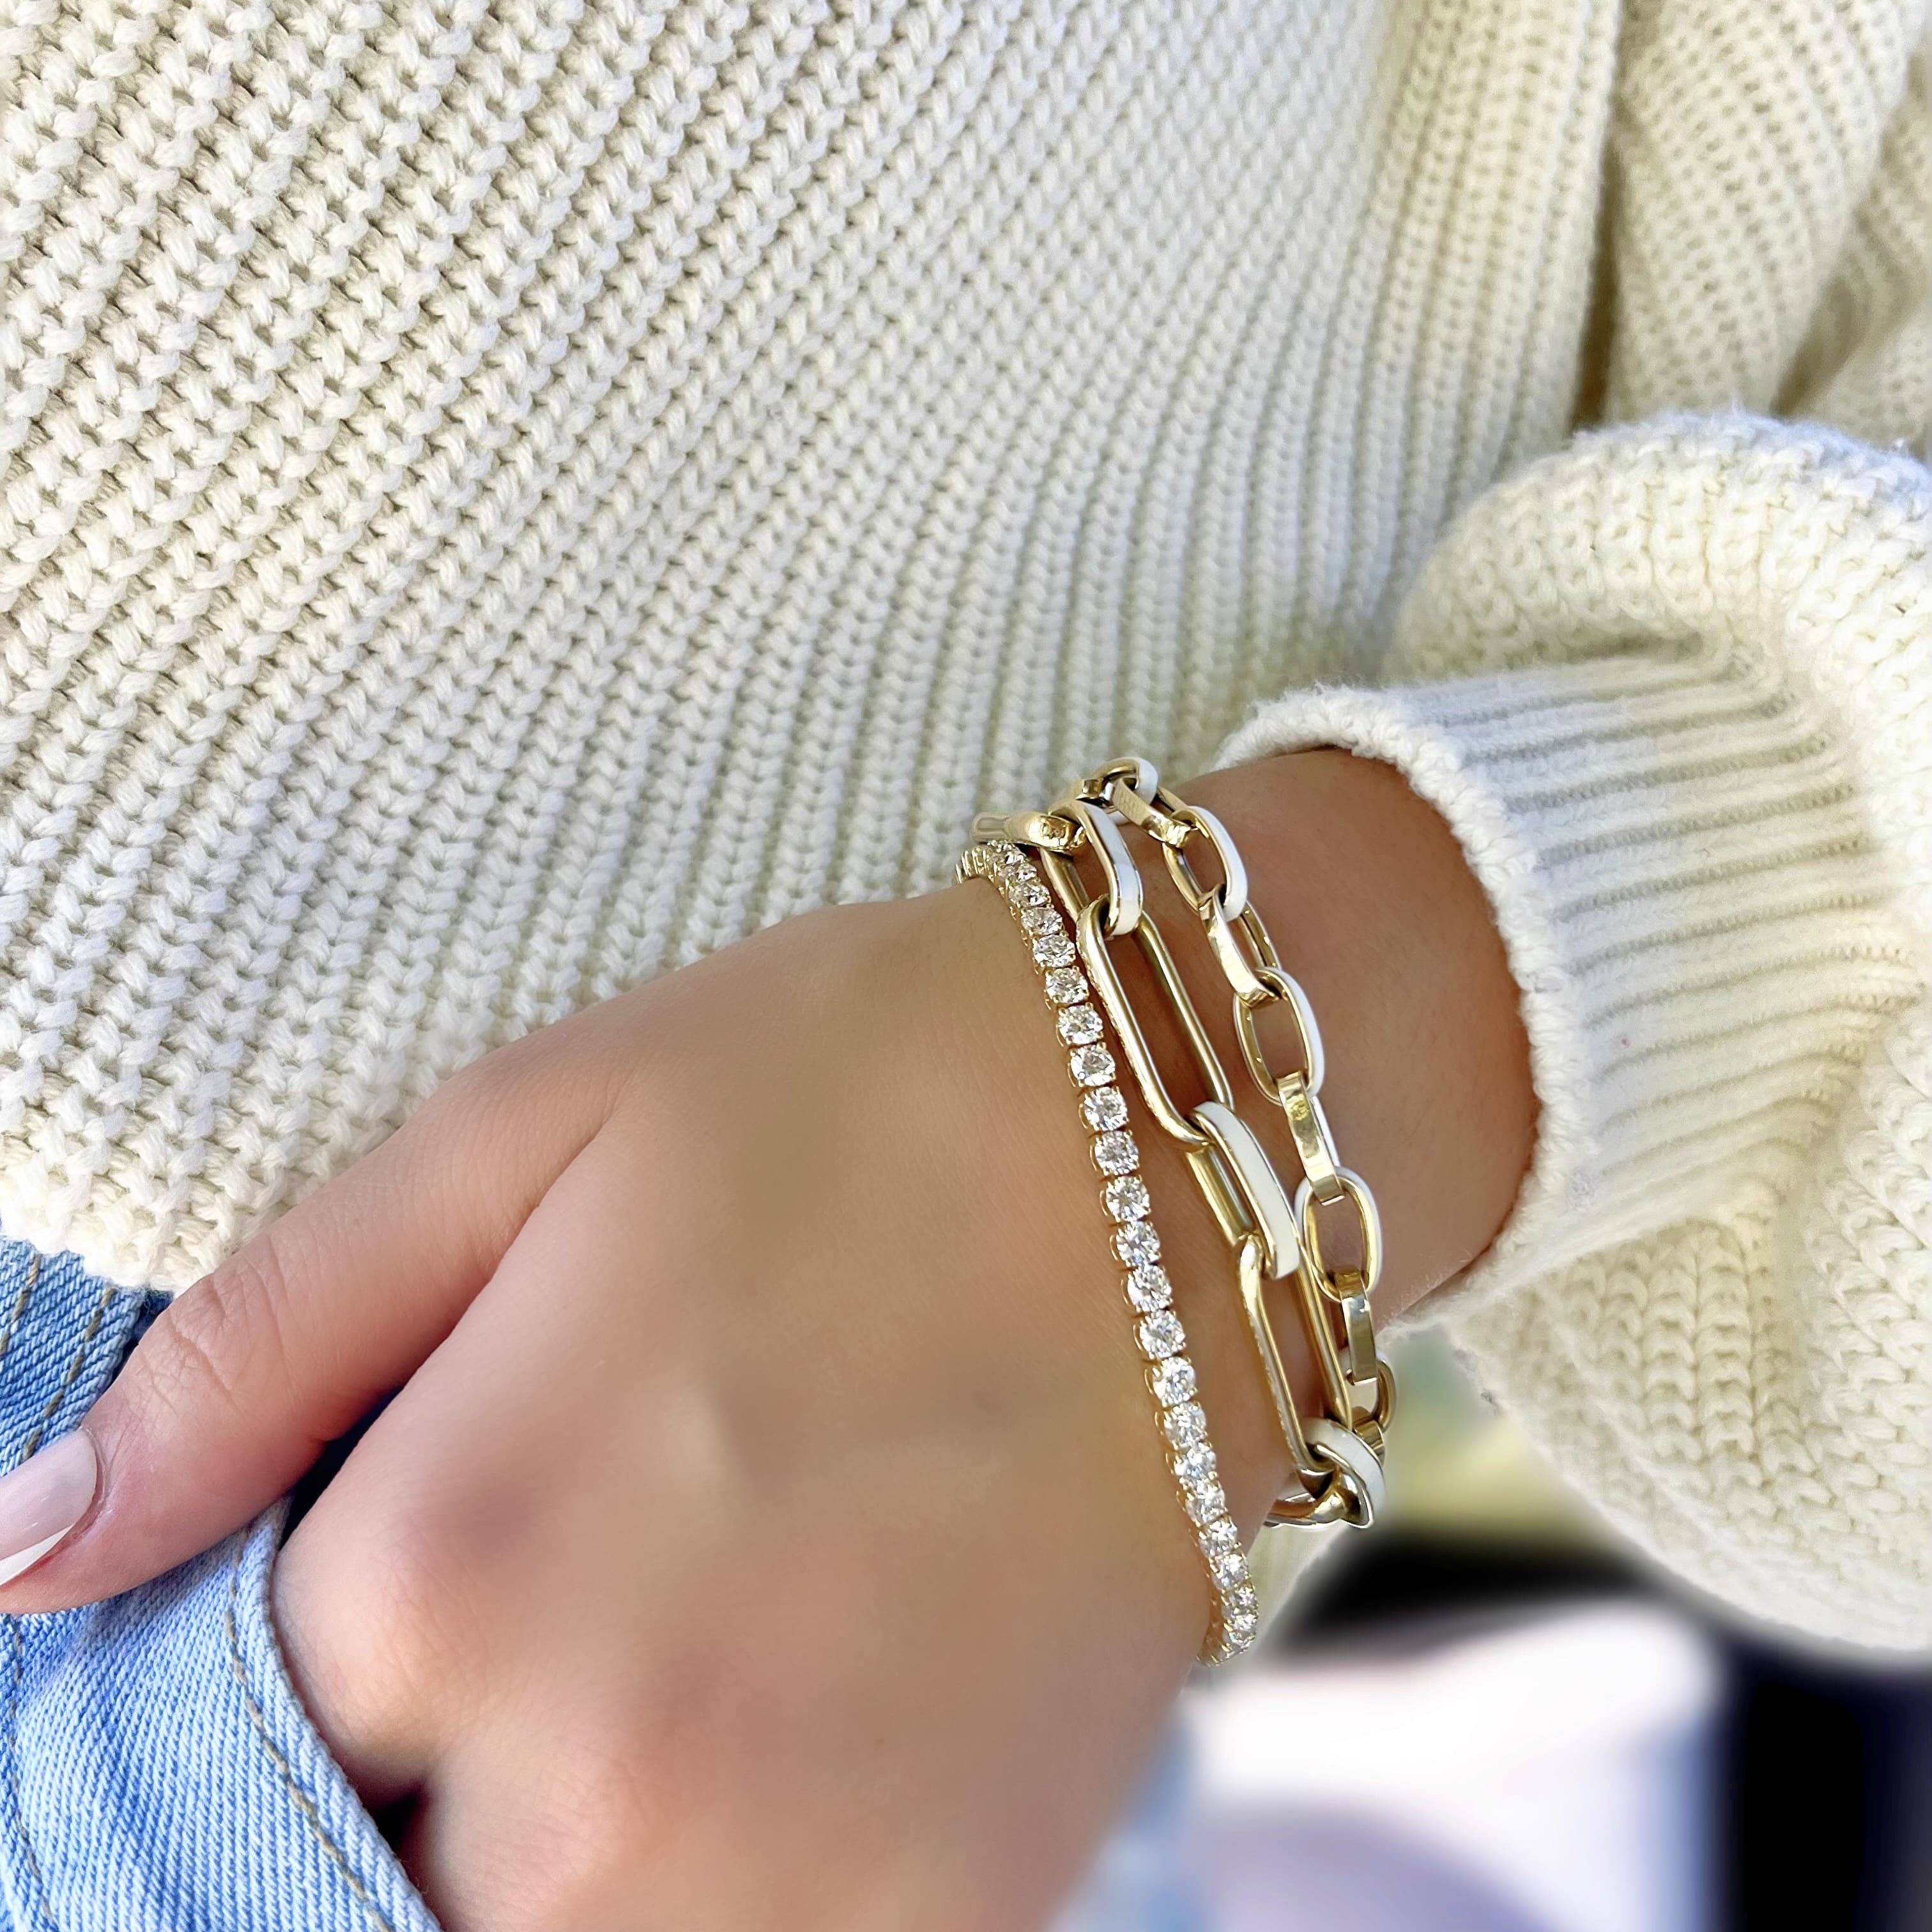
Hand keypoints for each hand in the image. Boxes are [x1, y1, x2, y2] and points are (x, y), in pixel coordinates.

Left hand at [0, 750, 1534, 1930]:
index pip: (221, 1735)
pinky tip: (796, 1702)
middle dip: (412, 1768)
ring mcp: (798, 1878)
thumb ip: (254, 1352)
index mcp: (456, 1566)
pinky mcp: (957, 1908)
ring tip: (681, 1630)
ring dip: (565, 1835)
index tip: (397, 1553)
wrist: (1191, 1150)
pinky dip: (722, 1871)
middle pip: (372, 1887)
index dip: (292, 1642)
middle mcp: (605, 1778)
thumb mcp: (525, 1131)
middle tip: (565, 1575)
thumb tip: (27, 1543)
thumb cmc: (851, 1094)